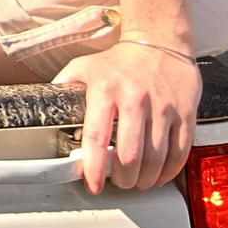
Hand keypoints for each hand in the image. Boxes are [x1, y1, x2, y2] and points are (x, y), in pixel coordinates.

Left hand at [53, 40, 203, 192]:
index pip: (96, 136)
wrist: (160, 42)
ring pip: (156, 159)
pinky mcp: (185, 113)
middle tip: (120, 183)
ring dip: (145, 179)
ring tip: (138, 182)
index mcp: (105, 89)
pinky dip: (169, 171)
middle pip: (130, 155)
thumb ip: (64, 87)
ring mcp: (163, 107)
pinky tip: (159, 175)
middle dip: (124, 179)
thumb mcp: (84, 67)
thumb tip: (42, 106)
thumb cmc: (118, 61)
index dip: (94, 167)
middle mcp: (135, 99)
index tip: (93, 185)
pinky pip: (180, 152)